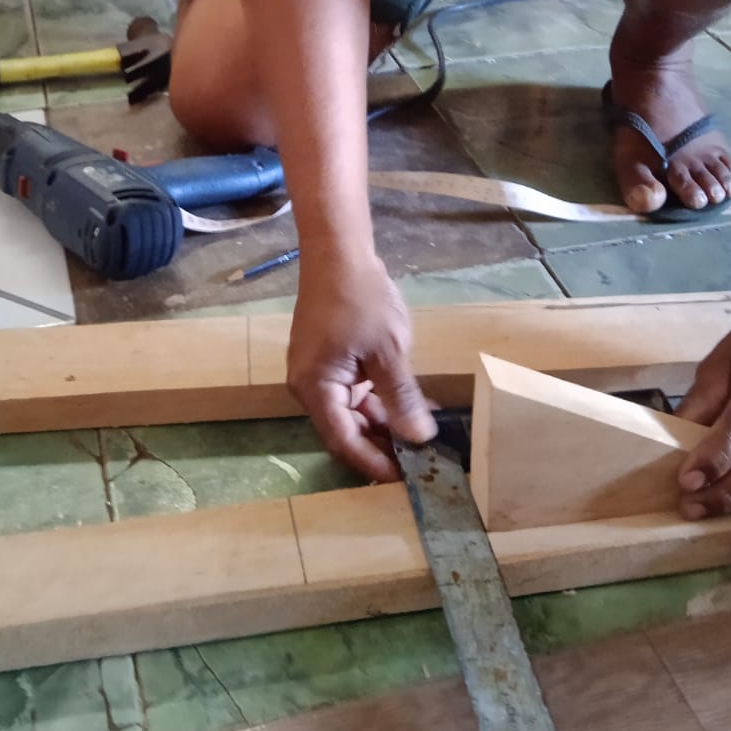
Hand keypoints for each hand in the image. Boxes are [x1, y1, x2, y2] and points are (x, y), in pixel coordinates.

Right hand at [287, 252, 436, 480]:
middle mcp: (309, 387)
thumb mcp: (389, 351)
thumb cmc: (361, 299)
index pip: (343, 442)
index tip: (407, 478)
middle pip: (345, 430)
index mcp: (315, 389)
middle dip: (382, 445)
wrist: (338, 252)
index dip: (375, 463)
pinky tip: (409, 406)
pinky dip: (378, 400)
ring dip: (383, 422)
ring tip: (421, 435)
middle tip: (420, 460)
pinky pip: (352, 391)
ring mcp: (317, 372)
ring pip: (351, 411)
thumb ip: (401, 399)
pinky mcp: (328, 359)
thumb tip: (419, 440)